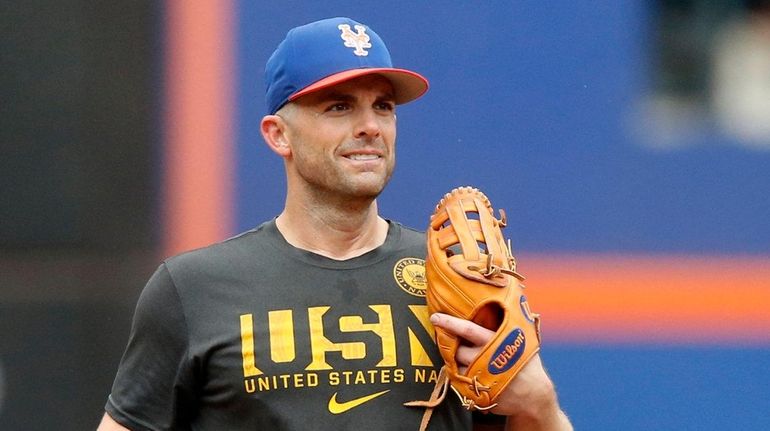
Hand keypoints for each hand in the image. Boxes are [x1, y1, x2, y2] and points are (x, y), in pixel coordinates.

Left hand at [430, 313, 572, 429]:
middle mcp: (485, 357)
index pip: (468, 329)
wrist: (533, 395)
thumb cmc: (526, 363)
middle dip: (450, 344)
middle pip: (457, 349)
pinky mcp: (475, 390)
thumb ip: (506, 325)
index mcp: (496, 341)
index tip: (435, 317)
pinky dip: (459, 373)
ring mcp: (479, 375)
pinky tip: (467, 370)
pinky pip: (458, 379)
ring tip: (463, 356)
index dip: (450, 323)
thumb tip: (499, 302)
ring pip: (456, 364)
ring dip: (455, 359)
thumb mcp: (522, 339)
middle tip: (446, 338)